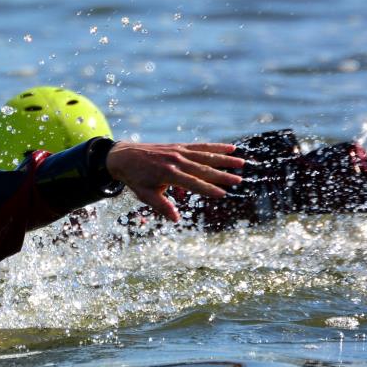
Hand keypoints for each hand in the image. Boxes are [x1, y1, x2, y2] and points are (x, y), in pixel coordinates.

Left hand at [106, 141, 245, 221]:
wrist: (124, 156)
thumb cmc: (136, 179)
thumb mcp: (146, 195)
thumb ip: (162, 206)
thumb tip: (177, 219)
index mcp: (168, 174)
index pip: (193, 183)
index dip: (208, 189)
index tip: (223, 194)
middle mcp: (176, 160)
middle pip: (203, 169)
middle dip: (222, 175)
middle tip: (239, 180)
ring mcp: (178, 151)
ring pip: (205, 155)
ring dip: (224, 159)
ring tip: (241, 162)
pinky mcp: (179, 146)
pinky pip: (200, 146)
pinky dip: (215, 147)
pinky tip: (230, 148)